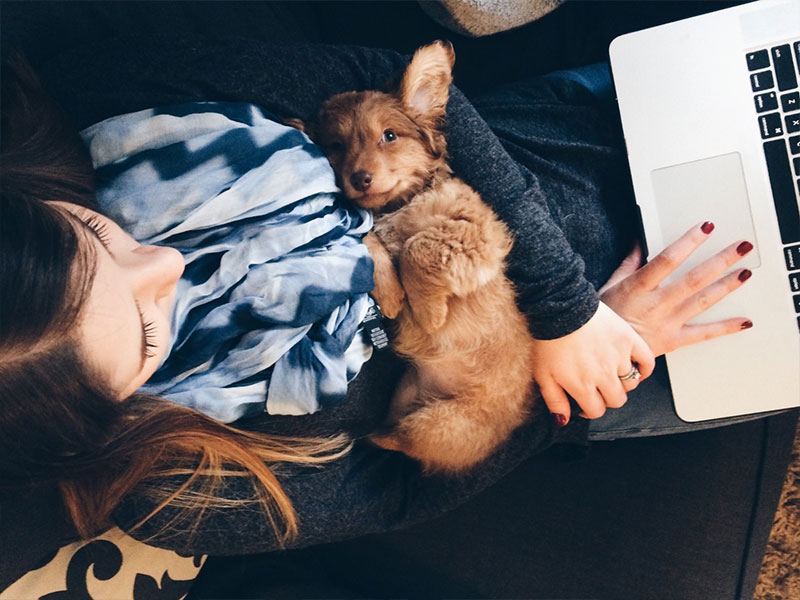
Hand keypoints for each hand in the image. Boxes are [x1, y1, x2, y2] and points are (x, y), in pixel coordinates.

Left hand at [532, 301, 655, 424]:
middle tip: (597, 387)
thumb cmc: (548, 338)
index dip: (589, 408)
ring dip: (621, 382)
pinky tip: (635, 368)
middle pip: (617, 400)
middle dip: (606, 397)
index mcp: (582, 385)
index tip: (584, 401)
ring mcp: (619, 357)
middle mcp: (604, 374)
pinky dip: (644, 368)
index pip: (597, 410)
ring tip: (610, 373)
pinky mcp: (629, 339)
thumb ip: (555, 400)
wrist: (559, 306)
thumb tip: (564, 421)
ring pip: (631, 383)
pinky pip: (647, 361)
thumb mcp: (542, 374)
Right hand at [599, 221, 753, 356]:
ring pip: (702, 302)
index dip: (689, 242)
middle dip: (721, 260)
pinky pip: (703, 334)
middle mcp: (656, 305)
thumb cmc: (603, 319)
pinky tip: (743, 321)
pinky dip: (725, 328)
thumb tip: (640, 242)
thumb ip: (630, 263)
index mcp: (638, 287)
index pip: (668, 260)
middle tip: (741, 247)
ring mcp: (667, 323)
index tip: (705, 228)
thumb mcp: (610, 285)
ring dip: (727, 286)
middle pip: (694, 279)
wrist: (601, 353)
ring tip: (745, 273)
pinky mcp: (673, 340)